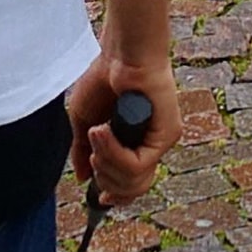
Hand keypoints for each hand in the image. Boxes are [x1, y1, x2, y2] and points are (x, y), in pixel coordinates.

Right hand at [68, 55, 181, 206]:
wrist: (120, 54)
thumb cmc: (104, 79)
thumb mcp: (86, 121)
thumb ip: (83, 151)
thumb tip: (84, 178)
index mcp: (134, 145)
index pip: (132, 187)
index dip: (115, 197)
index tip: (99, 197)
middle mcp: (151, 146)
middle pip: (132, 191)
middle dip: (105, 180)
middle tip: (93, 154)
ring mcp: (161, 141)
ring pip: (133, 181)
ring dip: (106, 162)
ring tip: (96, 135)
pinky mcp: (168, 134)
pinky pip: (137, 163)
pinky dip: (113, 152)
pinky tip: (103, 131)